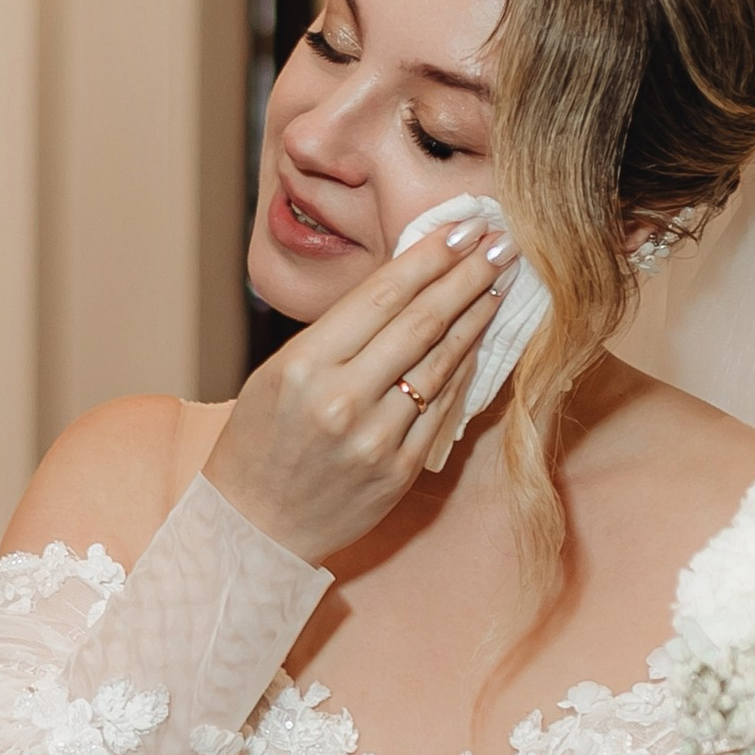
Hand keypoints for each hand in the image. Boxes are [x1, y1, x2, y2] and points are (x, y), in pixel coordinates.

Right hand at [204, 218, 511, 564]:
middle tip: (501, 243)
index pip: (383, 295)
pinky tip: (479, 341)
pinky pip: (442, 409)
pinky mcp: (398, 472)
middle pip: (421, 323)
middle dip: (467, 276)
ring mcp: (375, 439)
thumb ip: (337, 334)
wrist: (253, 526)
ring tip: (499, 283)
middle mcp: (342, 400)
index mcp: (305, 365)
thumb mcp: (279, 372)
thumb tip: (402, 285)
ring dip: (476, 318)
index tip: (462, 228)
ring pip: (440, 364)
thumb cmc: (260, 441)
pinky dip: (463, 370)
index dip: (429, 256)